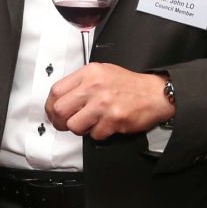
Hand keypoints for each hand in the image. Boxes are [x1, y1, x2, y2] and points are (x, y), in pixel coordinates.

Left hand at [45, 65, 173, 138]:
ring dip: (80, 129)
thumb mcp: (102, 73)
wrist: (155, 94)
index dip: (51, 106)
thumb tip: (59, 100)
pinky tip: (106, 125)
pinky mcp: (113, 119)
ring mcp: (103, 104)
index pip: (56, 91)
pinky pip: (94, 135)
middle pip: (60, 109)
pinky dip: (98, 134)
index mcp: (89, 73)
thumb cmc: (128, 85)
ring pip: (74, 126)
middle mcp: (94, 86)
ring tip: (90, 124)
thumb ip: (81, 83)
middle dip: (60, 121)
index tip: (54, 112)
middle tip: (67, 124)